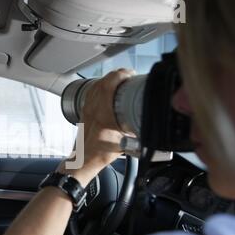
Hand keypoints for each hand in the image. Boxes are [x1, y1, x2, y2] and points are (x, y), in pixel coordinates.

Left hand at [61, 69, 134, 184]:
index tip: (130, 74)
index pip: (109, 85)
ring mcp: (87, 109)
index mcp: (103, 115)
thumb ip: (138, 135)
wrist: (83, 160)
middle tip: (128, 75)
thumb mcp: (125, 144)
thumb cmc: (100, 155)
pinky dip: (99, 86)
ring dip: (108, 79)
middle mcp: (93, 109)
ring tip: (119, 79)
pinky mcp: (84, 111)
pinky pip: (90, 92)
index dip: (121, 75)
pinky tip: (105, 88)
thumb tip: (151, 128)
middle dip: (117, 74)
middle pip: (102, 81)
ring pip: (95, 85)